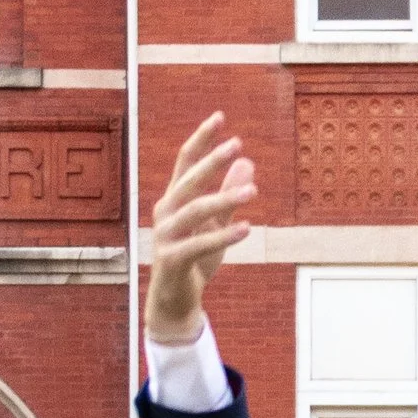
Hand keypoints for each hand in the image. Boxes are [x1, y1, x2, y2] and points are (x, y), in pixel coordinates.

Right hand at [147, 112, 256, 346]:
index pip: (185, 162)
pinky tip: (247, 228)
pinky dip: (223, 236)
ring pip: (194, 211)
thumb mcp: (217, 225)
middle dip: (211, 161)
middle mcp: (165, 213)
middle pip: (188, 180)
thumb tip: (247, 162)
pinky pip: (198, 244)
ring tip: (252, 191)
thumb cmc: (195, 260)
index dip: (201, 139)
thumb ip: (229, 195)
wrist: (176, 301)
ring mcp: (165, 236)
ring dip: (223, 199)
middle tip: (236, 144)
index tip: (220, 116)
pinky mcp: (171, 259)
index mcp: (174, 200)